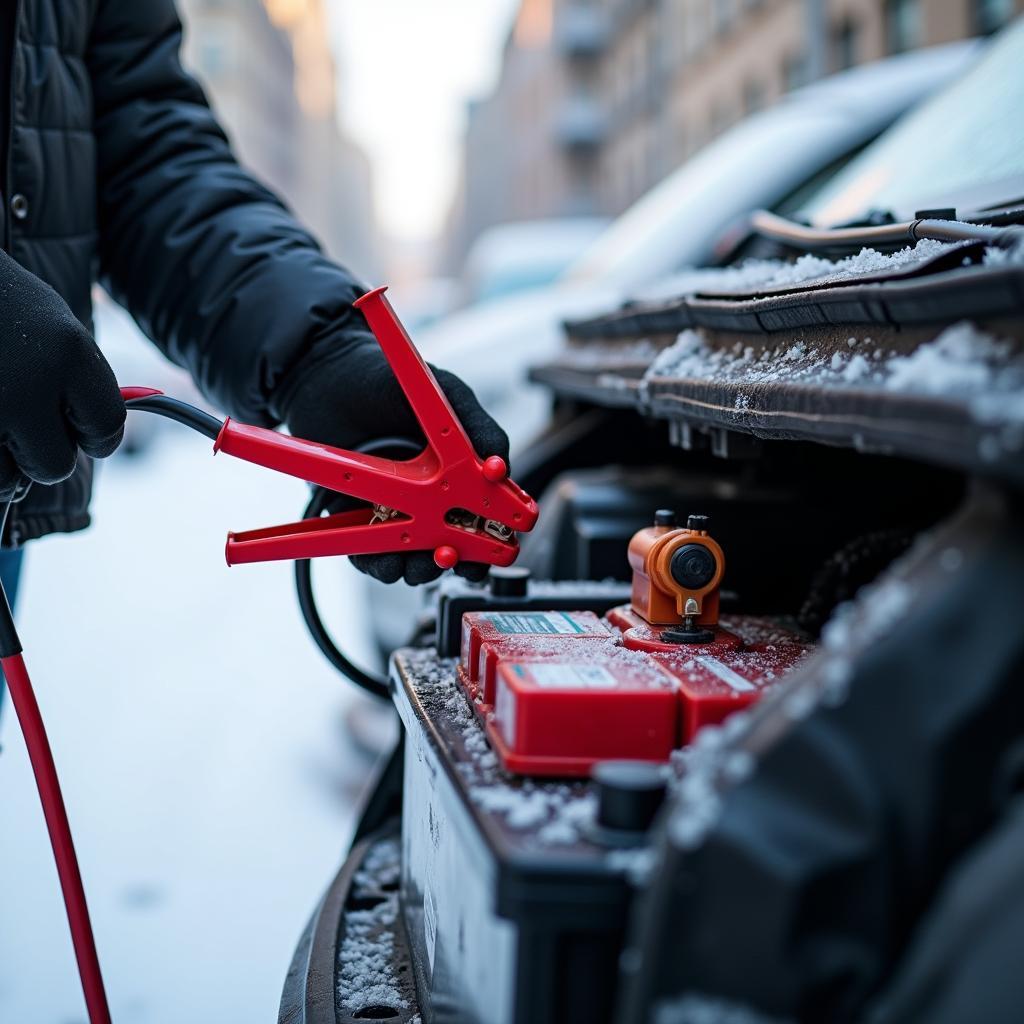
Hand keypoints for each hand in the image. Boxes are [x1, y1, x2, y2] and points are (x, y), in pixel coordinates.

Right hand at [0, 252, 124, 499]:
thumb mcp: (51, 321)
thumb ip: (76, 379)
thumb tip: (94, 437)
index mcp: (69, 354)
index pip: (106, 425)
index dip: (97, 438)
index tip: (85, 438)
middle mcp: (28, 386)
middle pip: (55, 465)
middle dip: (43, 454)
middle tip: (24, 430)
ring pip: (6, 481)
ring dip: (1, 464)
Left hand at [278, 335, 509, 584]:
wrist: (324, 371)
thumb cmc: (385, 379)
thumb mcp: (447, 395)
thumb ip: (479, 429)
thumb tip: (502, 469)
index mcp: (453, 472)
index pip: (480, 514)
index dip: (490, 537)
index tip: (496, 548)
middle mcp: (423, 495)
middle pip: (447, 542)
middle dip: (456, 561)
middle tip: (454, 558)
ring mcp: (387, 507)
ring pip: (410, 554)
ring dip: (418, 568)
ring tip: (420, 564)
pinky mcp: (349, 515)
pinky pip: (366, 551)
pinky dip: (378, 563)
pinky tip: (387, 561)